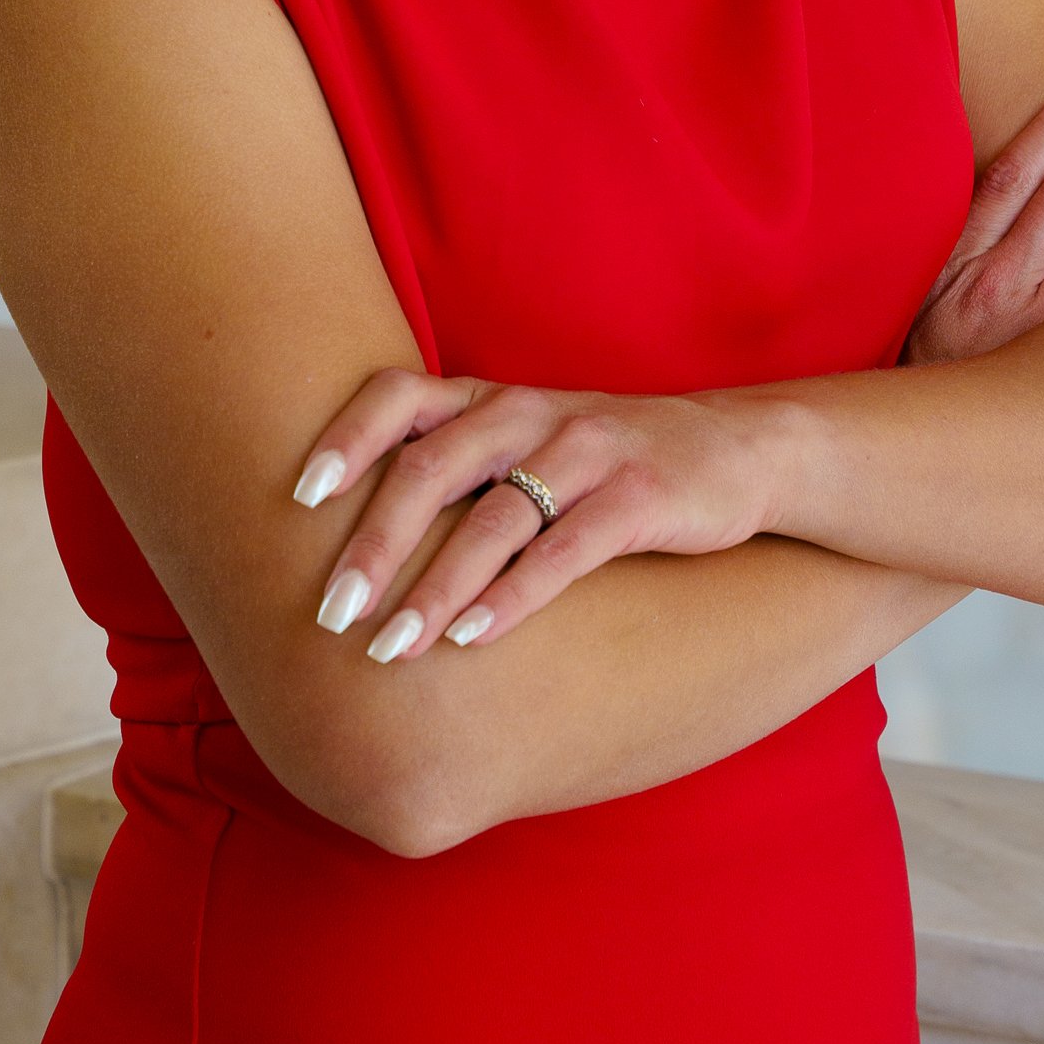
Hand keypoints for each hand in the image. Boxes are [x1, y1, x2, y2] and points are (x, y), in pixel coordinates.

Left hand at [291, 369, 782, 664]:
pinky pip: (564, 549)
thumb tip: (360, 540)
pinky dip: (513, 596)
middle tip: (330, 612)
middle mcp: (532, 412)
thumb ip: (461, 469)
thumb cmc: (612, 460)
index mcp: (496, 398)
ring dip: (435, 589)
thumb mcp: (533, 443)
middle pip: (432, 468)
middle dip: (374, 545)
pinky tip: (472, 639)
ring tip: (389, 648)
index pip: (400, 394)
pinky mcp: (641, 495)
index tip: (298, 497)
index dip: (345, 439)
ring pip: (493, 518)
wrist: (744, 448)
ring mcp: (589, 450)